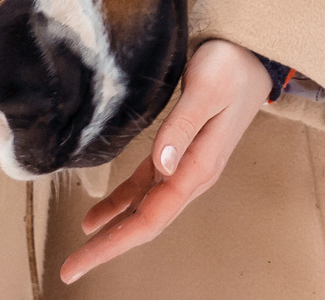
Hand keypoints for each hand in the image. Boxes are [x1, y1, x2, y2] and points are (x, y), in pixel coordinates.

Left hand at [58, 39, 269, 283]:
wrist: (253, 55)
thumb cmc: (231, 67)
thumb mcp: (206, 89)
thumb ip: (182, 125)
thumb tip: (161, 165)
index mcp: (199, 166)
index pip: (151, 217)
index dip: (115, 242)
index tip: (82, 258)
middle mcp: (192, 174)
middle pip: (145, 222)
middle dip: (108, 247)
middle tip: (70, 269)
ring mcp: (185, 166)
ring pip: (143, 208)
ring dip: (113, 230)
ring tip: (80, 249)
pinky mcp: (178, 152)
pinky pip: (145, 187)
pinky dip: (121, 203)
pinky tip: (100, 214)